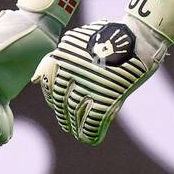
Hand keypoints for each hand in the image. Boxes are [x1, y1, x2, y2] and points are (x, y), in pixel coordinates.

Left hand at [31, 17, 164, 145]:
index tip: (57, 105)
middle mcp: (71, 70)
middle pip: (60, 100)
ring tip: (77, 132)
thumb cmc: (110, 35)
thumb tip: (35, 80)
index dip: (51, 98)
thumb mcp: (78, 40)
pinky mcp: (106, 96)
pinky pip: (92, 122)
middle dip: (63, 115)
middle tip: (66, 123)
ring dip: (74, 126)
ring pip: (74, 113)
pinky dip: (90, 133)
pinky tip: (92, 139)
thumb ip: (57, 58)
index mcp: (63, 55)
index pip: (48, 84)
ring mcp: (89, 84)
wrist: (139, 35)